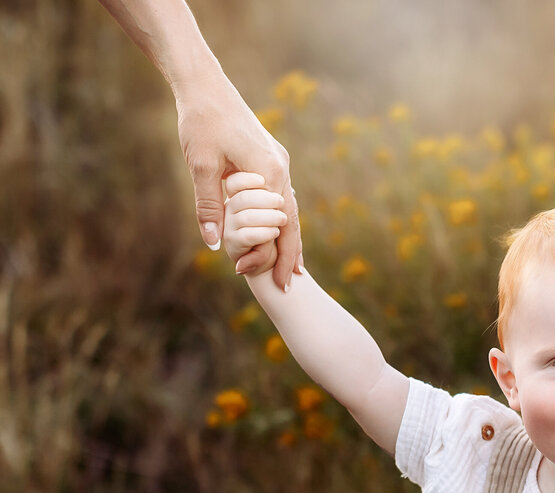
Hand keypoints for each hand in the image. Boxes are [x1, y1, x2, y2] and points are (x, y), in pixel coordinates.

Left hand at [176, 75, 301, 288]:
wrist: (205, 85)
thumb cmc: (200, 122)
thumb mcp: (201, 166)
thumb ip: (209, 206)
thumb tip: (214, 244)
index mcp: (269, 172)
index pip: (280, 225)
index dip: (276, 255)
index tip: (270, 280)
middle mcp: (281, 169)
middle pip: (292, 221)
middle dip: (290, 254)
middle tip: (288, 284)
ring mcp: (279, 162)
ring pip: (289, 209)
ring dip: (289, 238)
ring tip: (289, 266)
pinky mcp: (271, 158)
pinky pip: (282, 196)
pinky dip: (282, 219)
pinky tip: (279, 231)